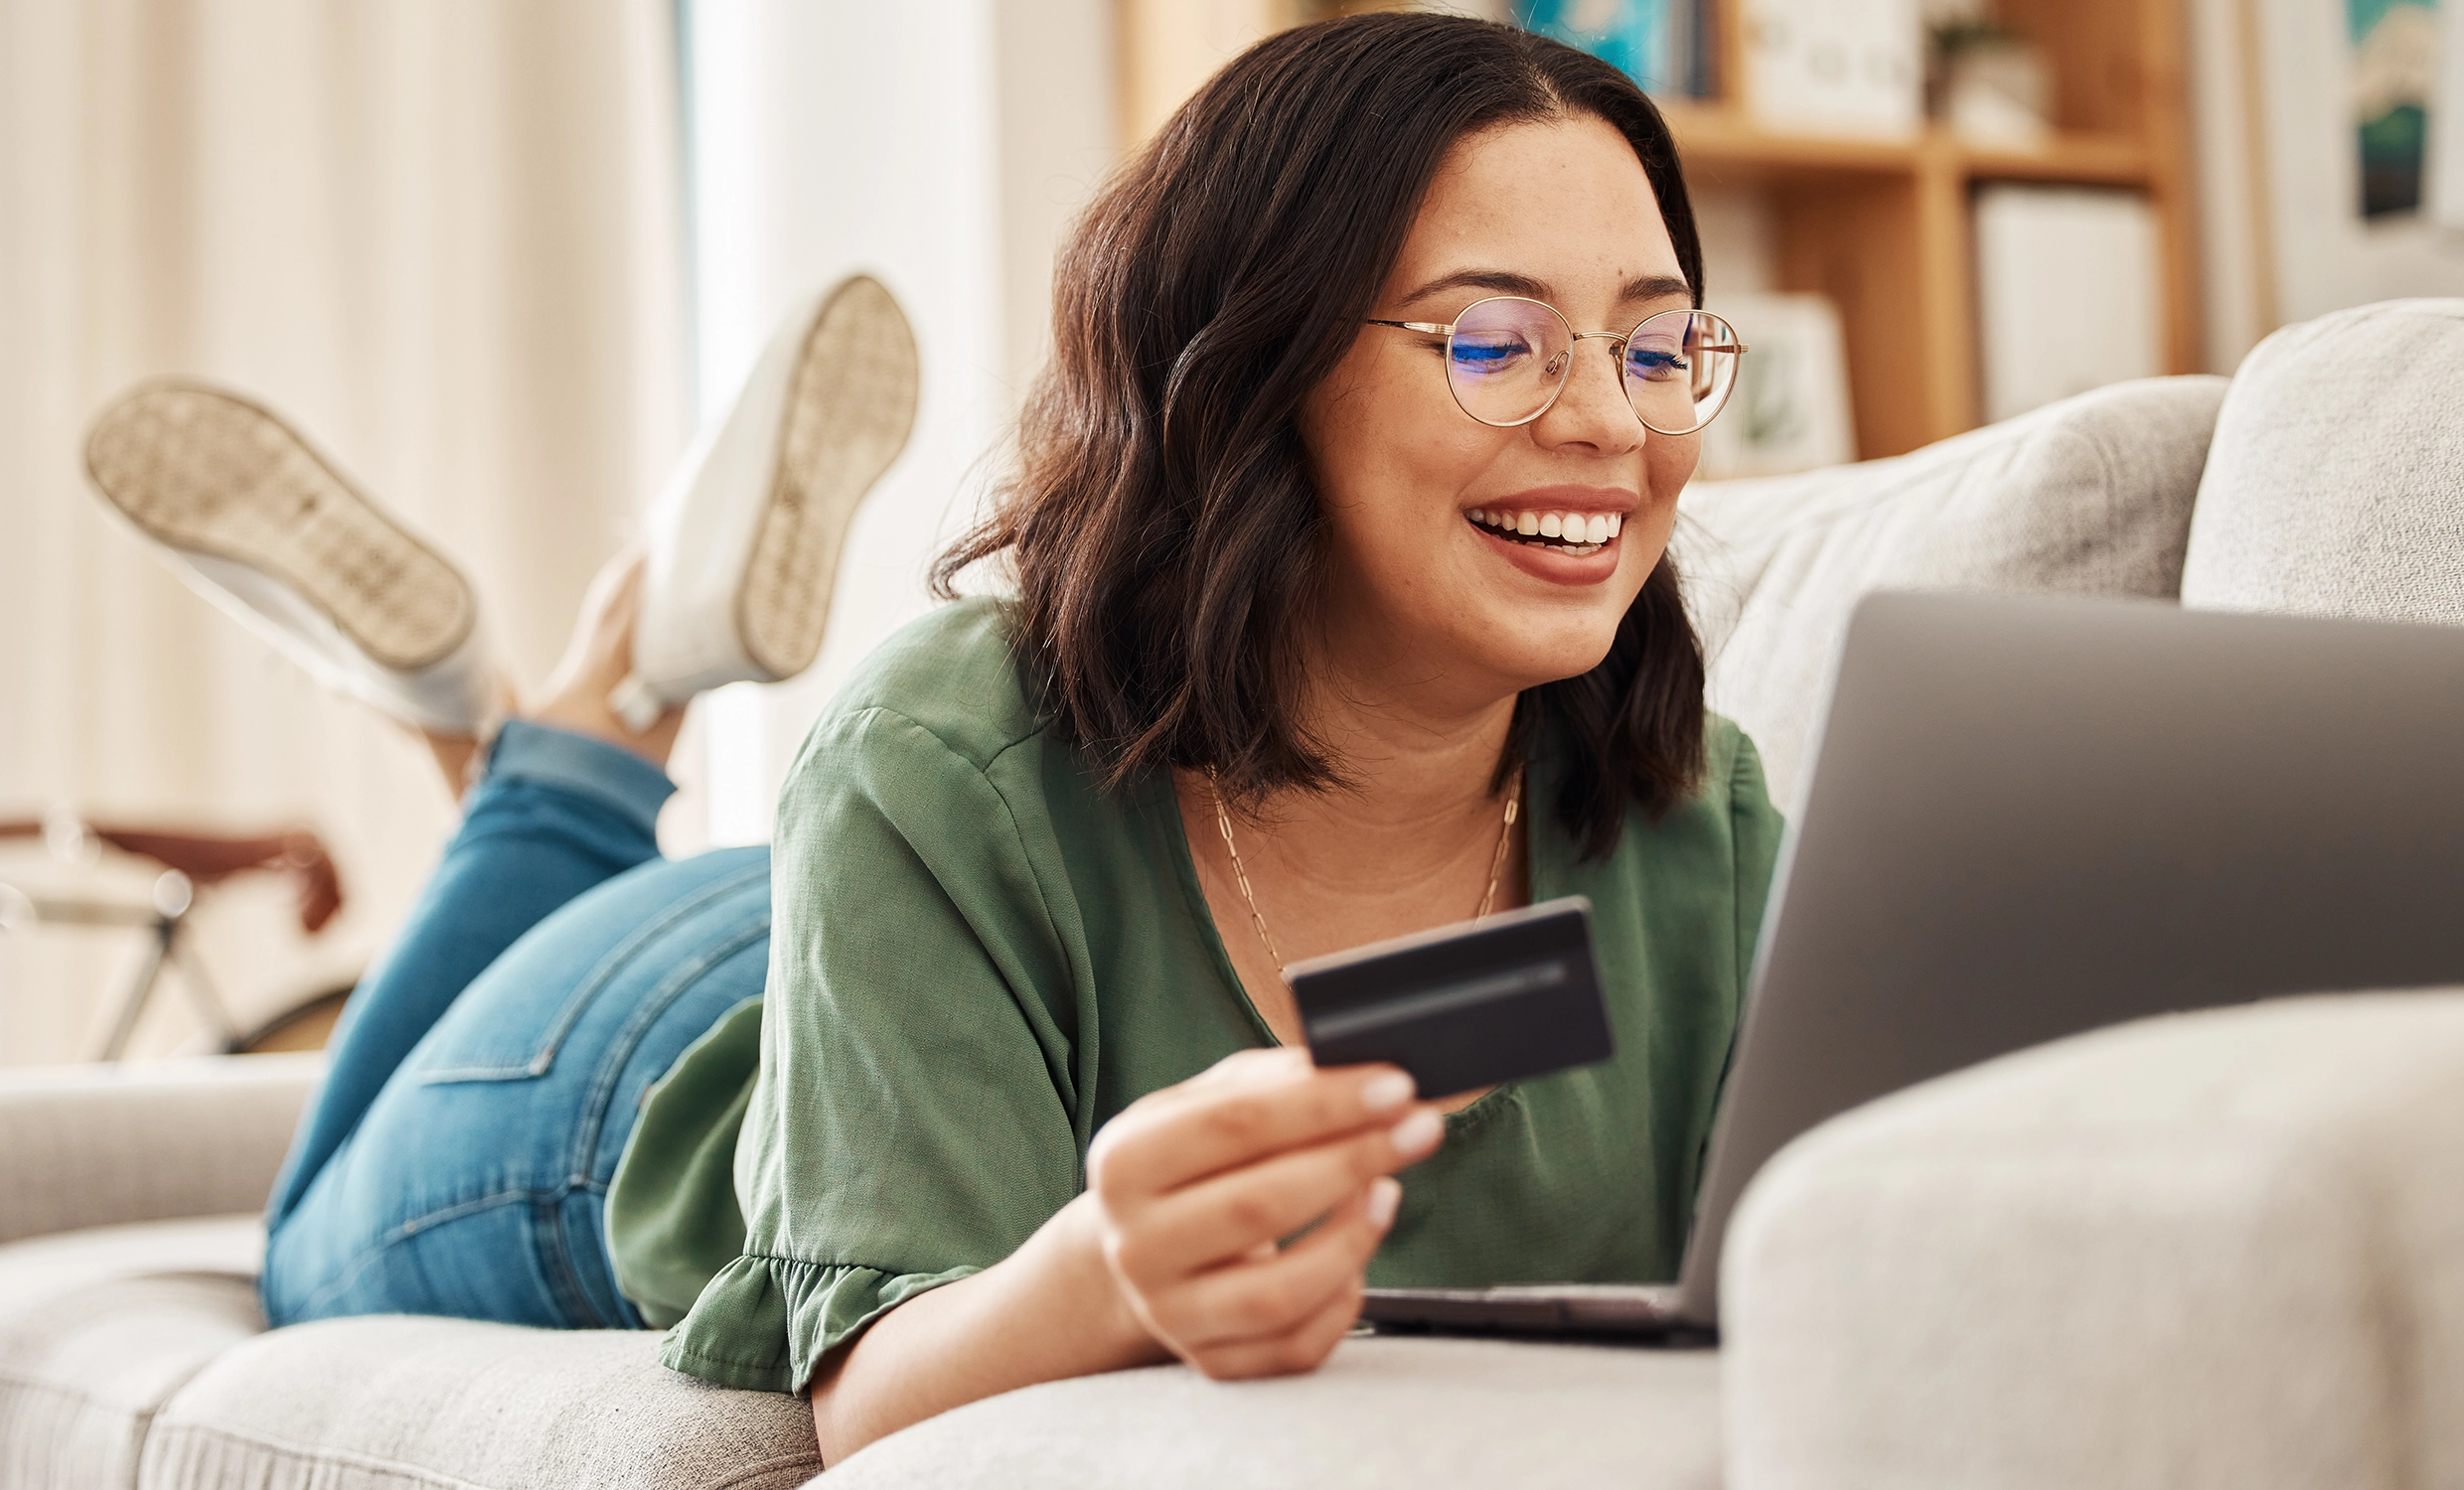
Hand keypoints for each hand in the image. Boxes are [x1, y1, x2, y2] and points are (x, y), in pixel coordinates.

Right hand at [1083, 1047, 1443, 1379]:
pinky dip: (1343, 1299)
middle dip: (1355, 1160)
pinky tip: (1357, 1252)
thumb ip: (1269, 1082)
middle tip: (1418, 1128)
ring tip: (1387, 1190)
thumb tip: (1345, 1073)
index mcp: (1123, 1163)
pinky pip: (1295, 1347)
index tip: (1393, 1086)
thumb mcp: (1204, 1103)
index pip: (1231, 1126)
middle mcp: (1134, 1245)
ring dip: (1353, 1238)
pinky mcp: (1211, 1361)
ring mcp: (1169, 1313)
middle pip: (1258, 1206)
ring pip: (1278, 1293)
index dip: (1322, 1105)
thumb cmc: (1189, 1161)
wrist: (1140, 1244)